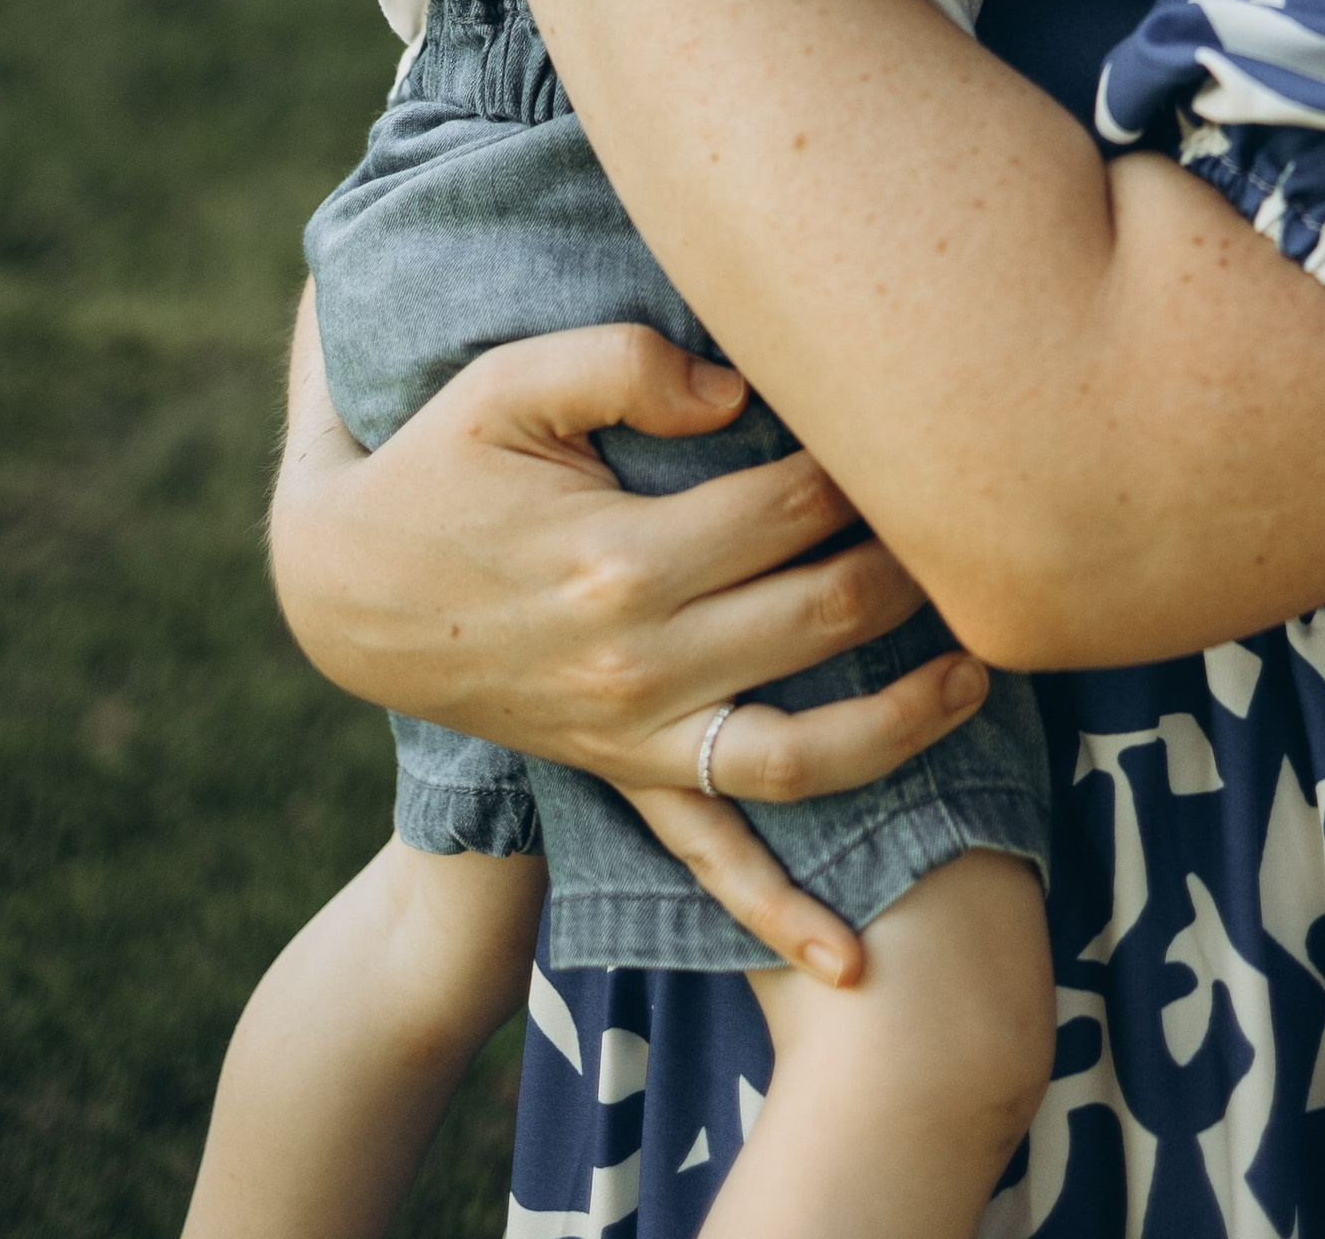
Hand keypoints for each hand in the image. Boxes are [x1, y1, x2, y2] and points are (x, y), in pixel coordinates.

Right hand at [271, 308, 996, 985]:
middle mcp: (639, 664)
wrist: (348, 587)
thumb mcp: (506, 385)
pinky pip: (708, 857)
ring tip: (976, 669)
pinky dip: (776, 913)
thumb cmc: (442, 464)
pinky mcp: (621, 773)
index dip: (866, 459)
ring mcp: (634, 734)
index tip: (917, 419)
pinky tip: (846, 960)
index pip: (793, 507)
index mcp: (621, 560)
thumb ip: (621, 363)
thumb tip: (737, 385)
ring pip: (798, 757)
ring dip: (902, 722)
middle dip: (912, 566)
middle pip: (822, 618)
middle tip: (974, 516)